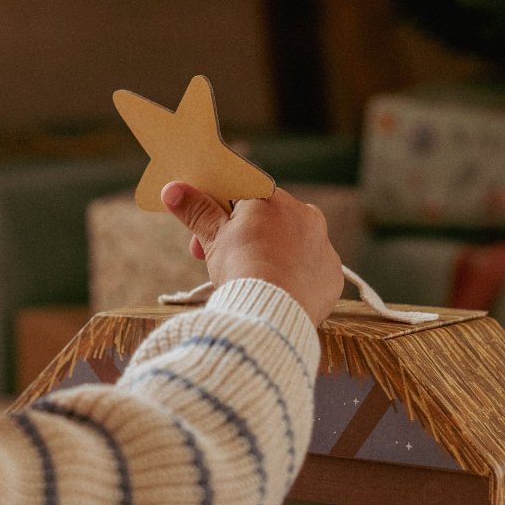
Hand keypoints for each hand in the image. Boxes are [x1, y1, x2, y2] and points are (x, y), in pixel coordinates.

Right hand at [161, 181, 343, 326]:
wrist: (271, 314)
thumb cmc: (241, 270)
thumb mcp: (212, 239)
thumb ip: (196, 211)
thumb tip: (172, 189)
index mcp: (273, 200)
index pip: (244, 197)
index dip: (220, 216)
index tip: (205, 236)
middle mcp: (305, 215)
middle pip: (269, 222)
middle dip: (243, 240)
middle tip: (220, 265)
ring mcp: (323, 245)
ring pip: (292, 245)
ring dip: (272, 257)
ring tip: (252, 283)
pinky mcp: (332, 275)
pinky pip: (311, 271)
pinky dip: (295, 279)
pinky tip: (279, 293)